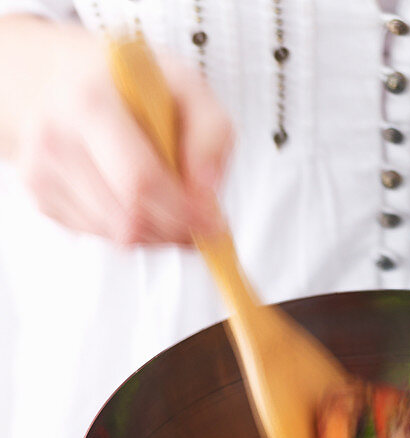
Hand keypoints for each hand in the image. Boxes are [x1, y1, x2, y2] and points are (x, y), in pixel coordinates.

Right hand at [16, 24, 231, 243]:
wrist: (52, 74)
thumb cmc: (123, 81)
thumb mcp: (182, 83)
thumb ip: (210, 132)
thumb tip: (206, 188)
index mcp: (91, 103)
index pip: (140, 182)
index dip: (184, 212)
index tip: (213, 220)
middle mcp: (57, 139)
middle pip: (130, 219)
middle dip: (175, 230)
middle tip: (199, 221)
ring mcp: (42, 172)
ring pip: (118, 236)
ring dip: (157, 234)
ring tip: (172, 208)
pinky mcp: (41, 197)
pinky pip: (101, 236)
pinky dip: (132, 230)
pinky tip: (138, 202)